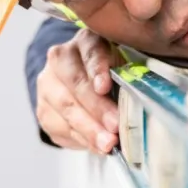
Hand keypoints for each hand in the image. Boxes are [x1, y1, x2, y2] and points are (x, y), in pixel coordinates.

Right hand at [35, 28, 122, 152]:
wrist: (84, 83)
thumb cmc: (114, 72)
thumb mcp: (126, 65)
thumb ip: (131, 75)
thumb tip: (143, 100)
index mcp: (87, 40)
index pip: (91, 51)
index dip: (97, 69)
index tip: (104, 87)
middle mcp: (62, 58)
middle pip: (76, 83)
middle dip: (96, 108)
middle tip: (114, 126)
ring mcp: (48, 83)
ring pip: (65, 107)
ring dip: (88, 129)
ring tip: (107, 144)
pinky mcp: (43, 108)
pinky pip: (59, 126)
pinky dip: (80, 139)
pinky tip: (96, 146)